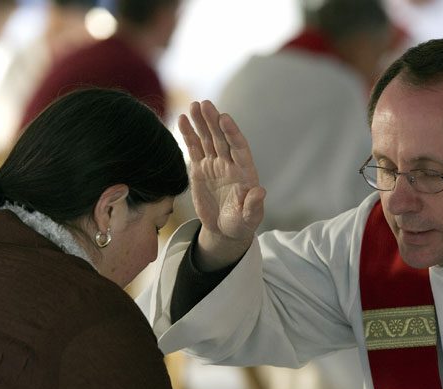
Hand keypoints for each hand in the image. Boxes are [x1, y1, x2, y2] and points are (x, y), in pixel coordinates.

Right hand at [179, 101, 265, 269]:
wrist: (224, 229)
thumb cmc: (241, 224)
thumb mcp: (249, 219)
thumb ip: (254, 205)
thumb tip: (260, 191)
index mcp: (244, 172)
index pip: (239, 147)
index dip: (232, 133)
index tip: (224, 118)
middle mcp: (229, 163)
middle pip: (221, 138)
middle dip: (213, 121)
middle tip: (205, 104)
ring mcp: (214, 164)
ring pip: (207, 139)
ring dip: (201, 122)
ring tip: (193, 105)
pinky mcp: (199, 169)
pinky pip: (193, 148)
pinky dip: (188, 134)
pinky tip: (182, 119)